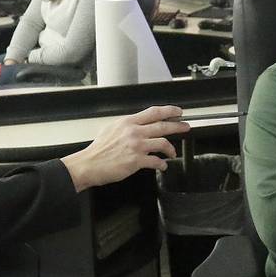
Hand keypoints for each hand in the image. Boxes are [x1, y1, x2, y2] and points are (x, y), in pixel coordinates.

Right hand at [61, 105, 189, 190]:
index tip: (178, 111)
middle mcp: (134, 132)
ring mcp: (136, 146)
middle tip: (186, 127)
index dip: (169, 110)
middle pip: (162, 125)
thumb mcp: (111, 129)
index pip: (153, 112)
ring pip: (163, 143)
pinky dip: (162, 164)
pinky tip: (162, 166)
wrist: (89, 164)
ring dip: (171, 149)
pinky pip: (156, 161)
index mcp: (128, 122)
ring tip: (173, 153)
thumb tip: (138, 125)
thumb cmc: (98, 150)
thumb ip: (127, 126)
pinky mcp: (136, 161)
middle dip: (178, 126)